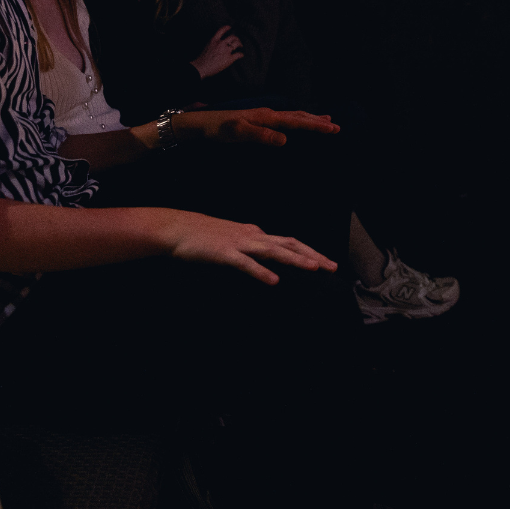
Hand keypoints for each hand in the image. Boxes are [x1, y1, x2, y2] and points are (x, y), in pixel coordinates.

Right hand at [158, 211, 337, 284]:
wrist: (177, 227)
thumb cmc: (203, 235)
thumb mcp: (233, 238)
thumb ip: (251, 246)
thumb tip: (268, 257)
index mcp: (255, 233)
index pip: (289, 242)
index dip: (309, 251)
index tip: (326, 263)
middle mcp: (252, 235)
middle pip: (289, 244)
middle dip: (312, 255)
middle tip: (332, 267)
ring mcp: (239, 243)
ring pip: (273, 251)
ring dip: (295, 260)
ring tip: (313, 268)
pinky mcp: (225, 253)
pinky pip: (246, 264)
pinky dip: (261, 272)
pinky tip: (274, 281)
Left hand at [178, 107, 339, 147]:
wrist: (199, 124)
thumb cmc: (216, 130)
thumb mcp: (237, 134)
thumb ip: (260, 136)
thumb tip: (285, 140)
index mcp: (266, 116)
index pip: (297, 121)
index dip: (316, 126)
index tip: (334, 129)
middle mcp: (267, 113)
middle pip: (299, 116)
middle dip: (318, 121)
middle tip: (337, 127)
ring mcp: (262, 115)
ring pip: (292, 115)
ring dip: (309, 119)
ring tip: (324, 120)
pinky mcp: (257, 120)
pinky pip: (283, 119)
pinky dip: (296, 120)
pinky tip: (295, 125)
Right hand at [190, 24, 243, 77]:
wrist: (201, 67)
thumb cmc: (202, 59)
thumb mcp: (207, 46)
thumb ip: (213, 44)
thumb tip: (218, 44)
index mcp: (214, 40)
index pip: (222, 30)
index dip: (227, 27)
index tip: (229, 27)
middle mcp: (221, 44)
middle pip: (232, 37)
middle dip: (236, 38)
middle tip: (237, 40)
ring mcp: (226, 51)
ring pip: (236, 44)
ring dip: (240, 44)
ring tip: (240, 46)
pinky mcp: (229, 58)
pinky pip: (238, 54)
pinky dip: (241, 54)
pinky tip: (241, 55)